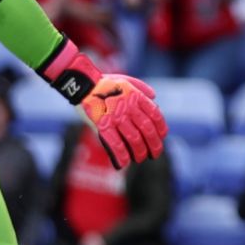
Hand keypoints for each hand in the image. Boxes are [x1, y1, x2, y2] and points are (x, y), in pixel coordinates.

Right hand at [40, 40, 167, 167]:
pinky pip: (115, 143)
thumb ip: (141, 88)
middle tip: (154, 154)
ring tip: (140, 159)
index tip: (162, 137)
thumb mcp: (125, 80)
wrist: (83, 84)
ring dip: (139, 152)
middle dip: (154, 145)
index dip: (161, 128)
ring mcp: (116, 117)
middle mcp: (128, 107)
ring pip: (134, 139)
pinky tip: (124, 163)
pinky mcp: (103, 125)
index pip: (155, 115)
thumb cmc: (104, 83)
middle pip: (147, 130)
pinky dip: (121, 155)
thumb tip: (155, 98)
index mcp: (136, 97)